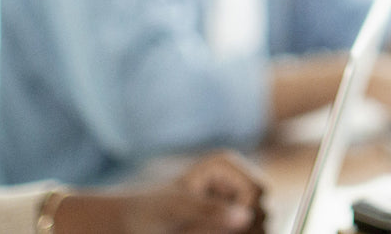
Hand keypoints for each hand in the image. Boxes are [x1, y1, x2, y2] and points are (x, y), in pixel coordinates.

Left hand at [53, 151, 265, 233]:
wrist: (126, 222)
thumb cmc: (145, 212)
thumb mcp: (176, 211)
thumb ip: (209, 212)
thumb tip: (245, 217)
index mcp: (226, 164)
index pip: (257, 194)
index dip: (243, 216)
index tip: (212, 227)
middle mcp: (236, 178)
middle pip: (263, 210)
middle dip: (241, 227)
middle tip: (201, 229)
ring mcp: (234, 198)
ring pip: (257, 224)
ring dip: (236, 232)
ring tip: (198, 229)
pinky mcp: (229, 216)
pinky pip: (244, 229)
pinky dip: (233, 232)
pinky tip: (204, 231)